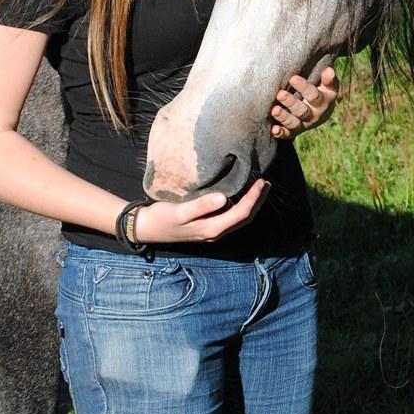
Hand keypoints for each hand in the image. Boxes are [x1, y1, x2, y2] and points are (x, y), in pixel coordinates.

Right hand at [135, 179, 269, 243]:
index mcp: (212, 228)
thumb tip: (224, 198)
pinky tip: (240, 195)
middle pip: (244, 218)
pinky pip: (231, 217)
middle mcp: (216, 232)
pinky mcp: (207, 226)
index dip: (254, 198)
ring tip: (258, 188)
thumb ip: (201, 206)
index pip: (241, 214)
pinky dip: (240, 206)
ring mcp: (212, 230)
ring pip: (239, 219)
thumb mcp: (180, 212)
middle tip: (265, 183)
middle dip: (257, 201)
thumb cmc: (163, 218)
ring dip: (251, 204)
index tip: (261, 182)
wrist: (148, 228)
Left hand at [270, 67, 338, 138]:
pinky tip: (274, 130)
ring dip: (284, 117)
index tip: (293, 78)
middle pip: (302, 111)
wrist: (320, 111)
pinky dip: (281, 133)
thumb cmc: (321, 91)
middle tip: (280, 94)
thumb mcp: (328, 85)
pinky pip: (288, 134)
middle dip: (291, 102)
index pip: (314, 96)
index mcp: (323, 102)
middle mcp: (314, 115)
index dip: (304, 88)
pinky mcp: (294, 131)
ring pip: (294, 123)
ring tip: (275, 110)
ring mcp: (304, 124)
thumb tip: (329, 70)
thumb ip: (328, 79)